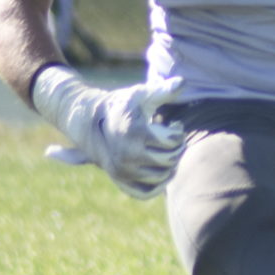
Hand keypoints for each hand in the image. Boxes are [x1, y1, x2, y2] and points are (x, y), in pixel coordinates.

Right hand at [33, 68, 186, 199]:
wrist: (91, 122)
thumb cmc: (122, 106)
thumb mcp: (140, 95)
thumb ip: (162, 90)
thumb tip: (183, 82)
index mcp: (134, 132)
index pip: (173, 140)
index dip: (178, 131)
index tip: (173, 124)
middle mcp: (127, 154)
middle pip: (170, 159)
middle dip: (176, 147)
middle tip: (171, 138)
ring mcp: (123, 170)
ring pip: (162, 177)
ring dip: (170, 164)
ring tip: (165, 150)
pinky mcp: (121, 182)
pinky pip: (147, 192)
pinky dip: (159, 185)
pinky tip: (162, 170)